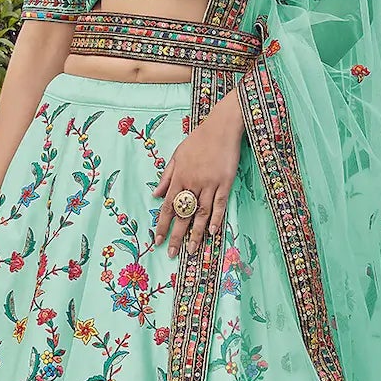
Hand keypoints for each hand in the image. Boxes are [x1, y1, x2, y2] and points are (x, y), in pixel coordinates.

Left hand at [150, 90, 243, 257]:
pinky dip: (216, 219)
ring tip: (193, 250)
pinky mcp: (225, 182)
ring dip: (196, 233)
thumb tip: (155, 194)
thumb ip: (166, 176)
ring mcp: (209, 183)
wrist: (221, 127)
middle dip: (177, 236)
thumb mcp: (176, 155)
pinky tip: (212, 232)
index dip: (162, 225)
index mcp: (178, 177)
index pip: (168, 206)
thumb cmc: (198, 140)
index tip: (157, 241)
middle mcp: (192, 183)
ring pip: (201, 213)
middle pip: (183, 215)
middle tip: (172, 253)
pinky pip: (219, 204)